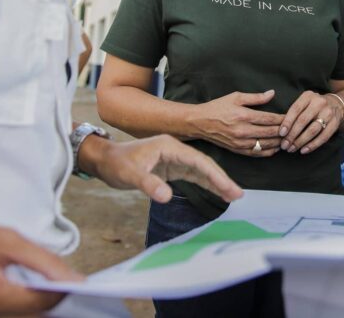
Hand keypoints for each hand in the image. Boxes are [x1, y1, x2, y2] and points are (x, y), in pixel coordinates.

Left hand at [95, 134, 242, 202]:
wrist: (105, 160)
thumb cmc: (116, 163)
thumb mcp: (130, 174)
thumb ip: (148, 184)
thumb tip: (167, 197)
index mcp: (170, 146)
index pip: (198, 160)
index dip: (214, 174)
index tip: (228, 187)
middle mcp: (176, 150)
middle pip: (204, 165)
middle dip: (221, 179)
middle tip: (238, 194)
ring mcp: (175, 159)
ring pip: (201, 171)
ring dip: (216, 183)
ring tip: (234, 196)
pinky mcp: (172, 169)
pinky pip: (193, 177)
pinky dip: (206, 184)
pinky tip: (218, 192)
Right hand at [194, 89, 285, 155]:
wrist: (199, 122)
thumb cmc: (217, 107)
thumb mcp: (236, 97)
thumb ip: (256, 97)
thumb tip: (272, 93)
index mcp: (244, 115)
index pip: (270, 119)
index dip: (283, 118)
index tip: (291, 116)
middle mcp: (243, 130)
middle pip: (270, 132)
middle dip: (284, 131)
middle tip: (294, 128)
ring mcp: (240, 142)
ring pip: (266, 144)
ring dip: (278, 142)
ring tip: (288, 138)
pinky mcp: (237, 150)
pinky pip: (257, 153)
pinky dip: (268, 152)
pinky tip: (275, 148)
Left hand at [280, 91, 342, 154]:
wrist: (336, 104)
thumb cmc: (314, 106)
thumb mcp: (304, 102)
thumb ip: (294, 112)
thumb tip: (281, 130)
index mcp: (308, 96)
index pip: (295, 109)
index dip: (287, 122)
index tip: (281, 133)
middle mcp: (319, 103)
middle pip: (303, 121)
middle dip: (292, 135)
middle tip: (284, 145)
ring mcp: (328, 113)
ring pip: (313, 130)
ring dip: (300, 142)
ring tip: (292, 149)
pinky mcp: (335, 123)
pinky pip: (323, 137)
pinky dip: (312, 145)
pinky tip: (304, 150)